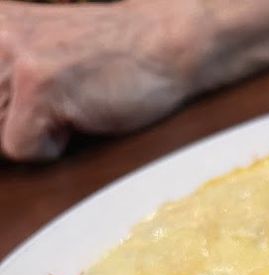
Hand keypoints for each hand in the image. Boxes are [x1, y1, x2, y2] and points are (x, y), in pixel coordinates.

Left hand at [0, 0, 207, 160]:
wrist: (165, 44)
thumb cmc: (110, 62)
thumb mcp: (38, 59)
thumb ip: (5, 88)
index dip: (9, 119)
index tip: (42, 106)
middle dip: (20, 126)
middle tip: (60, 104)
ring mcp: (12, 53)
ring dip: (35, 135)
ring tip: (69, 106)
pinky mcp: (37, 83)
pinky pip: (20, 148)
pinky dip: (52, 148)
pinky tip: (79, 116)